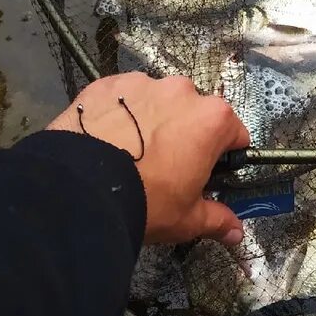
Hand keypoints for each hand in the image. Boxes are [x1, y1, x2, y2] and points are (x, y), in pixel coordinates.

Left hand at [45, 72, 250, 245]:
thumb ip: (217, 220)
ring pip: (157, 101)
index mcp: (212, 120)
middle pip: (194, 112)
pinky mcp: (107, 84)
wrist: (79, 190)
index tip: (205, 171)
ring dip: (152, 120)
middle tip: (164, 166)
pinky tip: (106, 140)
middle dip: (185, 133)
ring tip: (129, 152)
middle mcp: (182, 91)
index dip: (222, 154)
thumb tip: (236, 233)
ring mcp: (143, 83)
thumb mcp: (187, 219)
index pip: (234, 132)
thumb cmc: (146, 202)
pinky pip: (122, 97)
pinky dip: (120, 113)